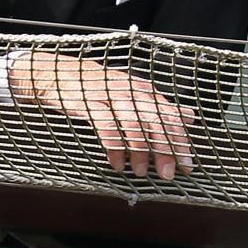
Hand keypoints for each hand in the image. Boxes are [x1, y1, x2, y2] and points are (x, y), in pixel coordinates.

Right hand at [8, 51, 193, 178]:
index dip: (180, 141)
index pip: (169, 116)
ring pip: (133, 125)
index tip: (187, 164)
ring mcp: (110, 97)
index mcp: (143, 90)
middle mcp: (130, 91)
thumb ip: (159, 106)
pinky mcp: (90, 104)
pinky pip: (107, 128)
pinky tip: (117, 163)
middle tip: (169, 173)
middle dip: (165, 150)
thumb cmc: (96, 86)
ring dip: (140, 151)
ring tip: (142, 172)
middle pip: (155, 122)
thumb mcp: (131, 92)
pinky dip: (114, 148)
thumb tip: (190, 117)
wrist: (58, 74)